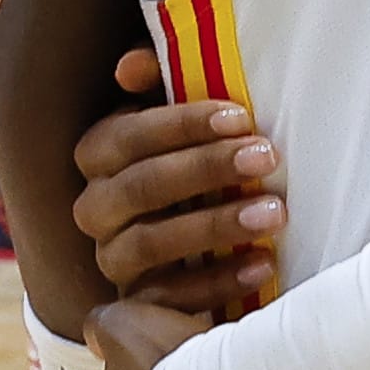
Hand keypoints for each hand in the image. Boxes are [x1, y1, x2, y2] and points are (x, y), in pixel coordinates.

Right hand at [74, 76, 283, 315]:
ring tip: (274, 213)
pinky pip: (166, 298)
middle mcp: (96, 207)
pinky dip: (216, 282)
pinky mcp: (136, 304)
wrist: (205, 241)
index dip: (180, 125)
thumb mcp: (187, 119)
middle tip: (267, 158)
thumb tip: (131, 65)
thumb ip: (164, 83)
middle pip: (138, 188)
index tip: (241, 117)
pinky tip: (262, 264)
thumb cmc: (200, 158)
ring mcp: (112, 258)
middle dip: (205, 170)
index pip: (125, 136)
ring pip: (148, 244)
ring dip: (214, 226)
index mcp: (101, 155)